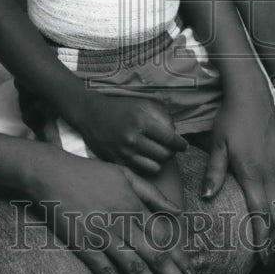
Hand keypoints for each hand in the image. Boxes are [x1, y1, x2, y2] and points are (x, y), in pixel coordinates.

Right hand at [32, 150, 201, 273]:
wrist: (52, 173)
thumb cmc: (90, 172)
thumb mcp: (125, 174)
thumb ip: (152, 193)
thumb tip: (177, 211)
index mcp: (135, 205)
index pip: (165, 238)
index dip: (181, 259)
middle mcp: (124, 222)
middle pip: (156, 257)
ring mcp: (103, 235)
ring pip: (135, 268)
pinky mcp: (84, 245)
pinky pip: (105, 272)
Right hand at [70, 92, 187, 174]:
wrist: (91, 114)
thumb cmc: (120, 108)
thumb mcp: (142, 103)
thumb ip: (162, 116)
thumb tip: (175, 132)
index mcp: (141, 121)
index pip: (169, 138)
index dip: (180, 144)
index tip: (183, 145)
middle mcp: (132, 138)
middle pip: (164, 155)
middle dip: (171, 152)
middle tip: (169, 147)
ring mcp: (124, 152)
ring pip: (155, 166)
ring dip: (159, 161)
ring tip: (157, 153)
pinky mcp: (117, 161)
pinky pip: (141, 170)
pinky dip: (146, 165)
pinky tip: (145, 157)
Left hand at [201, 98, 274, 256]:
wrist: (252, 96)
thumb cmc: (229, 119)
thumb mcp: (217, 143)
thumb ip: (214, 171)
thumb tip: (207, 196)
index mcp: (252, 172)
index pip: (260, 214)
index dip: (262, 240)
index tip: (262, 260)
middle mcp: (271, 173)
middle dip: (274, 242)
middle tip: (269, 264)